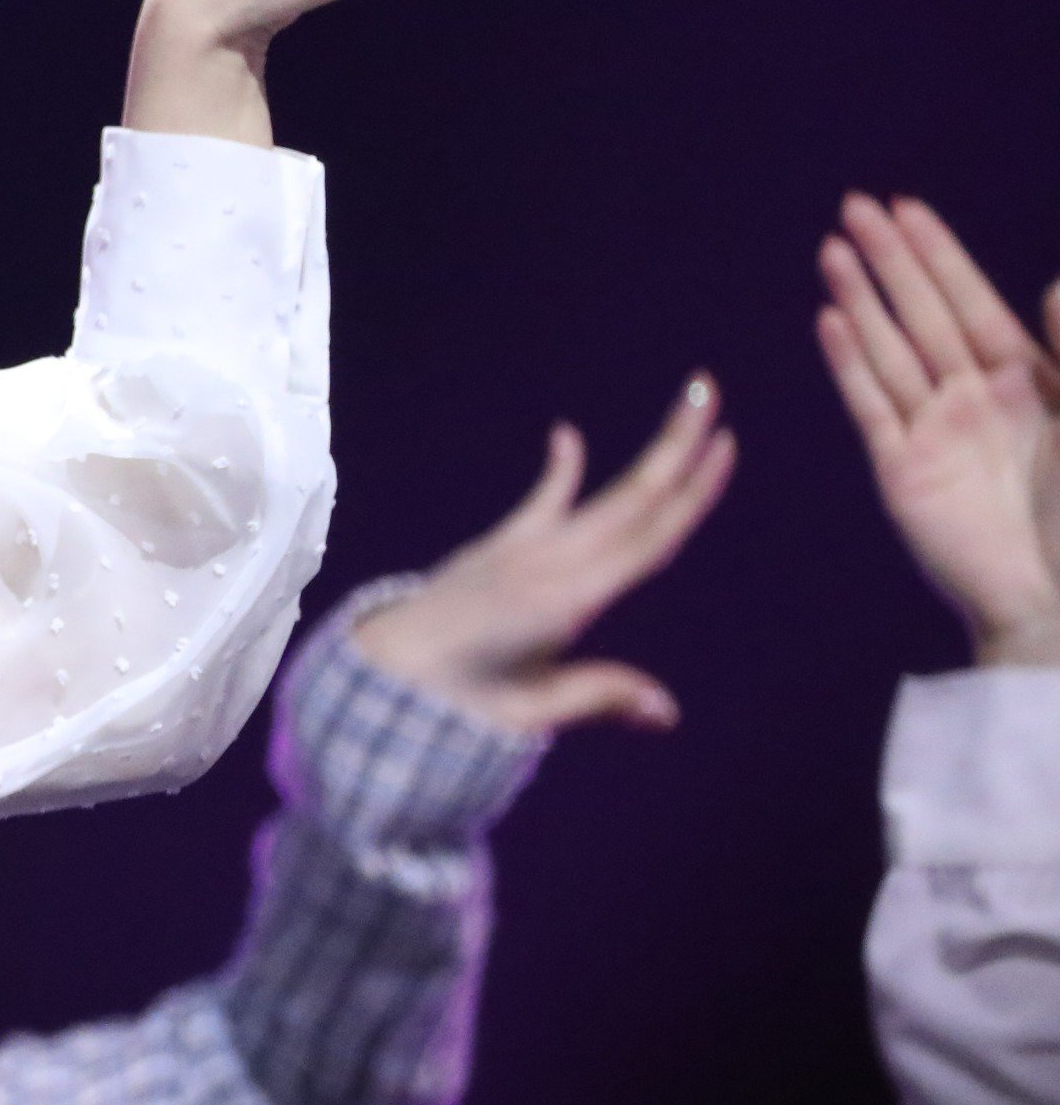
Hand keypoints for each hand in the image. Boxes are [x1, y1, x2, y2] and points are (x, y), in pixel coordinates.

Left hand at [350, 379, 736, 732]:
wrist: (379, 670)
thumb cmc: (453, 701)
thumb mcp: (526, 710)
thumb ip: (597, 697)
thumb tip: (669, 712)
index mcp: (568, 601)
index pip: (648, 540)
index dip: (692, 494)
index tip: (725, 446)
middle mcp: (550, 562)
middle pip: (631, 499)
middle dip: (675, 448)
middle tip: (709, 392)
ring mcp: (521, 548)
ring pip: (599, 494)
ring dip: (642, 454)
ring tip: (678, 409)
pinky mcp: (497, 547)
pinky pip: (538, 502)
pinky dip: (558, 471)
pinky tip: (566, 433)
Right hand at [814, 193, 1059, 668]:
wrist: (1059, 596)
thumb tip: (1051, 280)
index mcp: (1029, 379)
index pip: (971, 301)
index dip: (938, 255)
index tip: (906, 208)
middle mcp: (975, 397)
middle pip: (921, 314)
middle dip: (889, 260)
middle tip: (853, 206)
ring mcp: (935, 432)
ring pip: (888, 349)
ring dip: (860, 299)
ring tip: (831, 249)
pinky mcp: (904, 472)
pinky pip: (871, 406)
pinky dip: (849, 363)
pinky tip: (830, 322)